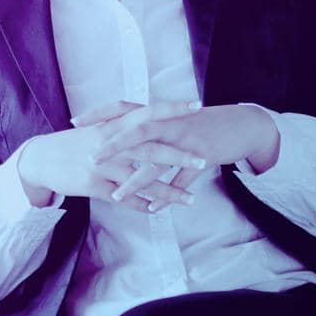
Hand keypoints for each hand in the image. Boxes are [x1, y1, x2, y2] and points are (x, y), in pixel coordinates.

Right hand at [18, 100, 206, 215]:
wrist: (41, 158)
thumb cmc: (73, 142)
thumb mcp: (97, 126)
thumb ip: (123, 124)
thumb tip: (150, 118)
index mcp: (113, 123)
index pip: (147, 112)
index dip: (172, 109)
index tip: (197, 106)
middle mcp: (110, 141)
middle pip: (150, 147)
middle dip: (178, 154)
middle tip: (203, 159)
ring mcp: (102, 165)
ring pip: (142, 178)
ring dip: (167, 191)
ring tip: (190, 199)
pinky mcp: (94, 185)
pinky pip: (124, 198)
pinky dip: (142, 205)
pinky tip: (157, 211)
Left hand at [84, 99, 280, 196]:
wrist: (240, 125)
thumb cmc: (200, 124)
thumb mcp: (172, 119)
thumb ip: (147, 124)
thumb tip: (118, 129)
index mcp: (158, 112)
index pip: (123, 107)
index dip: (99, 113)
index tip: (76, 122)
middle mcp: (169, 122)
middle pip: (137, 130)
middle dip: (113, 145)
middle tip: (91, 159)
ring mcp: (186, 139)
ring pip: (158, 160)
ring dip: (137, 180)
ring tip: (117, 196)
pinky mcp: (203, 155)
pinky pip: (182, 179)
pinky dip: (167, 195)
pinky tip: (153, 209)